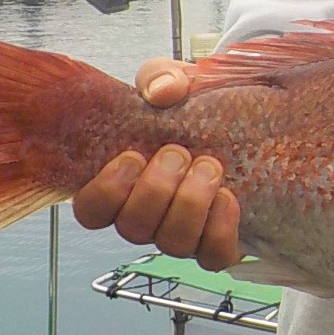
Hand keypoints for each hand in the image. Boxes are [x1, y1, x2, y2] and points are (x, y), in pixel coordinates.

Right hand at [70, 60, 241, 272]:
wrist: (242, 123)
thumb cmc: (194, 108)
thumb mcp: (174, 83)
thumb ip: (160, 78)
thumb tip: (161, 92)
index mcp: (123, 183)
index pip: (91, 211)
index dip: (105, 193)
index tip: (132, 157)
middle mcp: (149, 215)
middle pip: (132, 230)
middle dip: (155, 190)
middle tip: (178, 153)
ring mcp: (183, 233)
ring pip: (173, 244)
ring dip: (189, 205)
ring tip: (208, 167)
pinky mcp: (218, 242)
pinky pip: (214, 256)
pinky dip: (221, 229)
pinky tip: (228, 197)